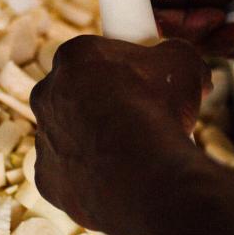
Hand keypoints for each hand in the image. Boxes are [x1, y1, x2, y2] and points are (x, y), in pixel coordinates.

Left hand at [30, 35, 210, 232]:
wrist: (144, 172)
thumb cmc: (159, 110)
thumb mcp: (184, 63)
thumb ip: (177, 55)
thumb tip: (190, 70)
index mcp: (73, 57)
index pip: (95, 56)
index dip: (123, 68)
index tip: (143, 82)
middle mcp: (47, 94)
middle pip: (76, 94)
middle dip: (104, 104)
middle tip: (141, 117)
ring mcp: (43, 138)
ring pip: (70, 136)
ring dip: (96, 142)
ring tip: (135, 154)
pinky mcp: (47, 178)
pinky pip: (69, 174)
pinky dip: (91, 178)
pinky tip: (120, 179)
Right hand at [127, 0, 233, 57]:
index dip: (153, 16)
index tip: (185, 17)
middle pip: (162, 25)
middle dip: (194, 30)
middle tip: (220, 17)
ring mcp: (195, 1)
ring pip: (188, 41)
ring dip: (219, 41)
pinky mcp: (216, 19)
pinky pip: (212, 46)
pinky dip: (233, 46)